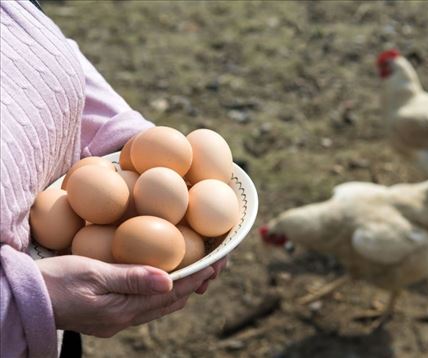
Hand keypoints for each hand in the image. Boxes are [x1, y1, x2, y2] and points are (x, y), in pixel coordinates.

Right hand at [37, 255, 225, 336]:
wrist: (25, 300)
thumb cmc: (56, 281)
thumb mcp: (93, 274)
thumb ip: (131, 278)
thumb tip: (169, 279)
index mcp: (124, 309)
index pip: (172, 292)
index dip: (197, 277)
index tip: (217, 263)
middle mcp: (125, 318)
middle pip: (171, 301)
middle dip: (196, 283)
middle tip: (216, 265)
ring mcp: (118, 319)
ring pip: (161, 305)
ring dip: (182, 289)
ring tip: (200, 272)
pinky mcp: (110, 315)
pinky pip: (147, 305)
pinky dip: (163, 292)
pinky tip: (166, 280)